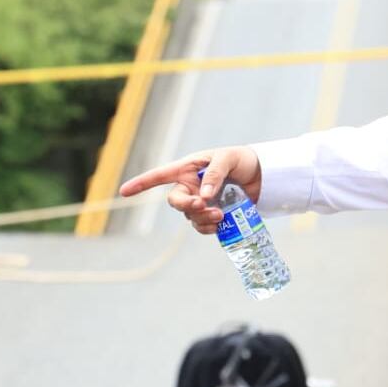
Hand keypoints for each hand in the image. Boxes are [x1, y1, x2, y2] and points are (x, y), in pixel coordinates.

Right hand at [118, 146, 260, 233]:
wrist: (263, 175)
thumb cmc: (241, 159)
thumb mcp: (227, 159)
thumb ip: (214, 174)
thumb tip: (203, 196)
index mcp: (188, 168)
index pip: (160, 176)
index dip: (141, 184)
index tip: (124, 192)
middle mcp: (190, 186)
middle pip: (175, 201)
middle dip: (186, 206)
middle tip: (203, 205)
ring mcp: (201, 201)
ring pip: (190, 216)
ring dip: (202, 217)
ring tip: (220, 214)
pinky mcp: (213, 214)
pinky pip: (202, 226)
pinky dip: (208, 227)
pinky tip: (220, 224)